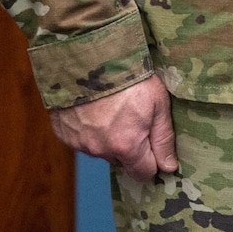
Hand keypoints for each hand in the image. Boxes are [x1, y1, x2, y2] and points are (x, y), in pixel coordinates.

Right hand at [50, 75, 177, 181]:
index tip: (155, 145)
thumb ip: (163, 139)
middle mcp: (100, 150)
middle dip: (131, 146)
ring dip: (109, 137)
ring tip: (114, 108)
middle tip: (134, 117)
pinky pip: (83, 139)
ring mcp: (79, 142)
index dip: (153, 161)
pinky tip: (95, 108)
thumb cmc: (130, 78)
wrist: (89, 58)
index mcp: (126, 146)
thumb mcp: (158, 104)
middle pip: (122, 160)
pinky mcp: (64, 133)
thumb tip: (169, 167)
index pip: (143, 173)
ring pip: (102, 149)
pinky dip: (90, 129)